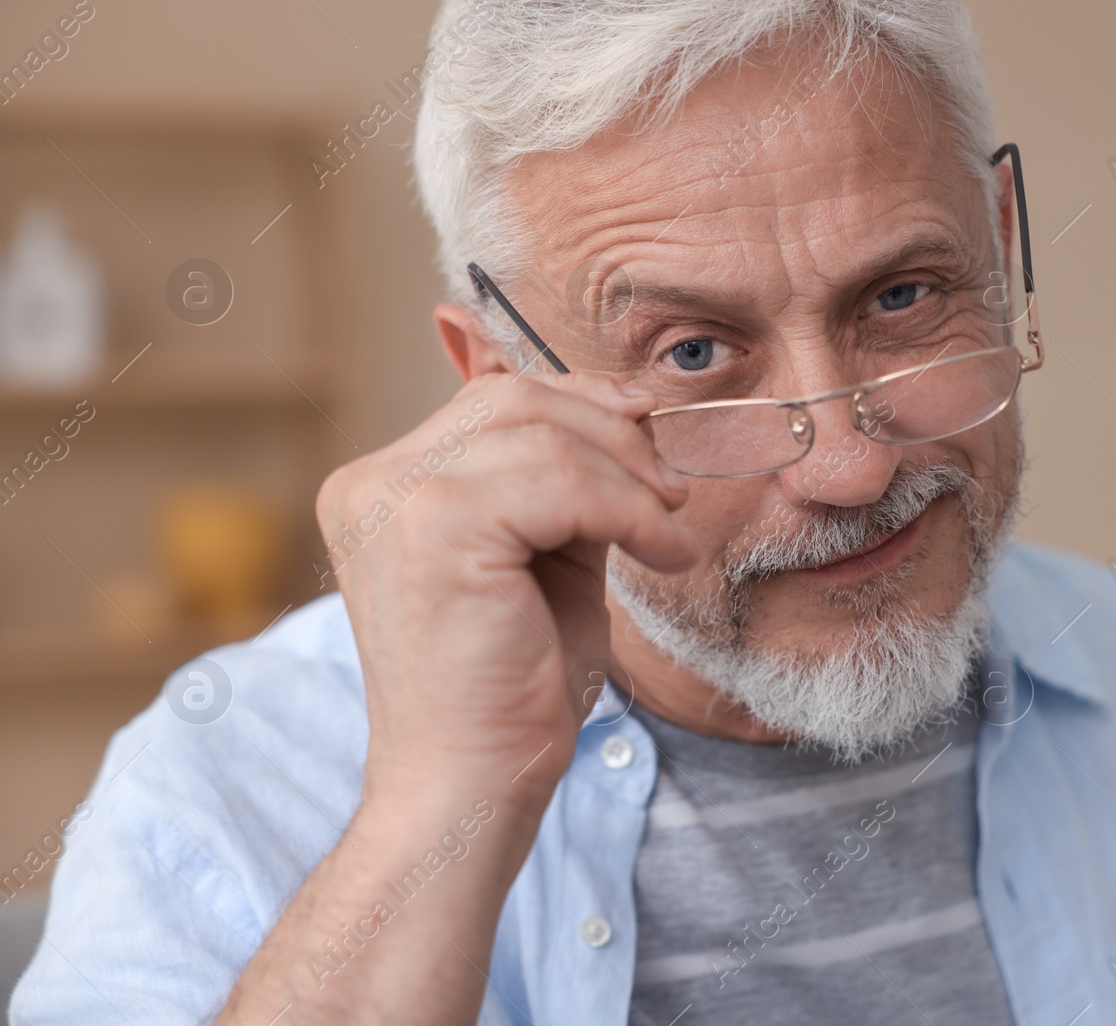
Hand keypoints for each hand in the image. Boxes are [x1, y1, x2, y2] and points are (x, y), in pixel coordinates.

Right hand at [315, 370, 695, 810]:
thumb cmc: (510, 689)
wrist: (469, 788)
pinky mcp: (435, 530)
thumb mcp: (541, 559)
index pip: (490, 401)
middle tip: (670, 491)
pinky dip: (629, 511)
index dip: (580, 404)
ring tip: (668, 531)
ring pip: (543, 435)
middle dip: (611, 431)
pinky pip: (562, 484)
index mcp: (382, 488)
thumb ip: (562, 487)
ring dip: (629, 478)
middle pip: (513, 399)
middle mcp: (372, 484)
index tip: (648, 432)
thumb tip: (627, 416)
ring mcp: (394, 502)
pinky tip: (662, 553)